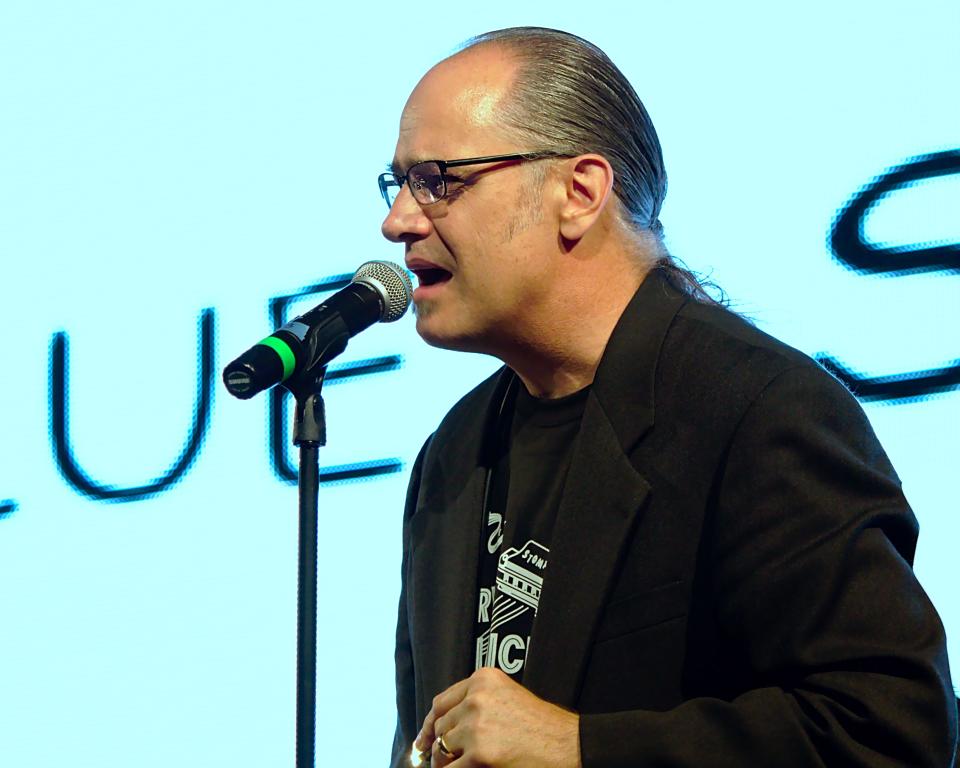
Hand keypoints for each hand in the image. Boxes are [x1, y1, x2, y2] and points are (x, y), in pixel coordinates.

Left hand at [414, 667, 580, 767]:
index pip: (441, 702)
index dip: (430, 724)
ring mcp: (476, 726)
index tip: (423, 738)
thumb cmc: (542, 726)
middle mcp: (476, 698)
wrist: (567, 744)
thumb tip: (441, 725)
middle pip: (440, 726)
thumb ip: (477, 701)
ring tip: (463, 765)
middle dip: (440, 746)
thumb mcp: (507, 696)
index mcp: (482, 680)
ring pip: (442, 749)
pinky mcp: (479, 754)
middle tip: (445, 760)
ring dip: (447, 762)